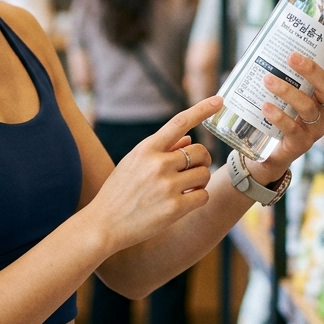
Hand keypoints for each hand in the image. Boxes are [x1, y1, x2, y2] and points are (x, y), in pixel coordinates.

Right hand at [87, 98, 221, 255]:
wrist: (103, 223)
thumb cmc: (118, 191)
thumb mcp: (133, 163)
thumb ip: (160, 149)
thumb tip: (188, 139)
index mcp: (146, 149)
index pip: (179, 122)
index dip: (202, 109)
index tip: (219, 100)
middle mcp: (158, 164)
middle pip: (200, 152)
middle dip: (201, 160)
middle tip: (192, 170)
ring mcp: (167, 186)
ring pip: (204, 174)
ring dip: (200, 181)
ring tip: (185, 188)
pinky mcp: (175, 208)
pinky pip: (203, 196)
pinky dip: (199, 198)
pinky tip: (184, 202)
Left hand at [249, 39, 323, 185]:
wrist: (265, 153)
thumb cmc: (276, 113)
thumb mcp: (281, 91)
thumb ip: (279, 71)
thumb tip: (262, 44)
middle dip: (311, 71)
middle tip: (291, 57)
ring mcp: (315, 128)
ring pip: (308, 107)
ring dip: (288, 91)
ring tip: (268, 80)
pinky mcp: (301, 143)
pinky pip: (293, 128)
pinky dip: (279, 116)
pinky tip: (266, 107)